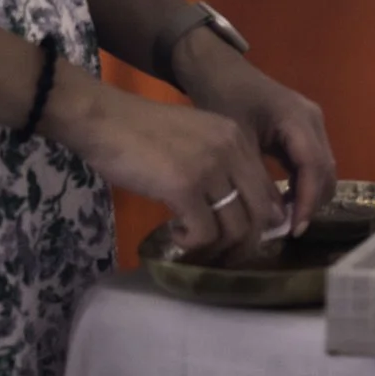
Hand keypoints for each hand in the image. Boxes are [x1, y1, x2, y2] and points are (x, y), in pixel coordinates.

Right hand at [43, 68, 287, 253]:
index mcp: (237, 138)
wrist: (105, 120)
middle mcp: (232, 150)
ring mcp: (210, 167)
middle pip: (260, 214)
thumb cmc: (144, 132)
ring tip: (194, 245)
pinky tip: (175, 235)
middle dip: (245, 244)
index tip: (242, 238)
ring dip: (217, 248)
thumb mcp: (196, 140)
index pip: (269, 191)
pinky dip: (191, 244)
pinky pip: (204, 233)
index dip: (262, 223)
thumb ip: (222, 165)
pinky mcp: (184, 186)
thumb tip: (240, 208)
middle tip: (222, 255)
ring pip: (236, 228)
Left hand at [171, 33, 335, 235]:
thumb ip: (257, 176)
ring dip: (309, 195)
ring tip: (285, 220)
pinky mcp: (304, 129)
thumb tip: (271, 217)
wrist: (218, 69)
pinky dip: (303, 183)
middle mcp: (313, 120)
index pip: (314, 167)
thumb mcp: (237, 140)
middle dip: (311, 202)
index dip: (307, 201)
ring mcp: (312, 123)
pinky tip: (283, 200)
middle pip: (325, 170)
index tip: (294, 230)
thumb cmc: (223, 98)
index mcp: (298, 119)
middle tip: (288, 230)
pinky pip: (312, 161)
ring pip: (323, 168)